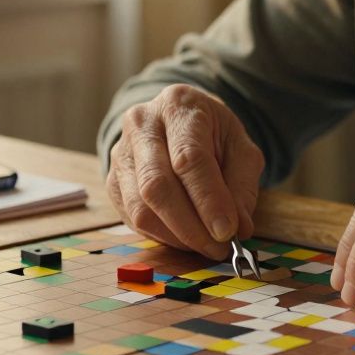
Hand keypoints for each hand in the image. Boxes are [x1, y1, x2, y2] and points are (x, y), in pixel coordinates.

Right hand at [106, 84, 263, 259]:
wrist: (178, 120)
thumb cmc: (212, 134)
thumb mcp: (240, 147)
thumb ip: (242, 185)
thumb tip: (240, 228)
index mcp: (178, 106)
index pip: (189, 158)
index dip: (208, 199)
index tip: (228, 231)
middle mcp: (141, 125)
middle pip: (157, 186)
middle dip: (191, 226)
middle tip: (219, 247)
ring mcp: (120, 153)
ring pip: (141, 207)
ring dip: (177, 236)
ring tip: (206, 245)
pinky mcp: (112, 181)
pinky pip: (132, 218)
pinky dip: (163, 236)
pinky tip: (186, 237)